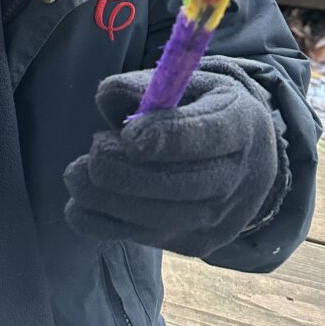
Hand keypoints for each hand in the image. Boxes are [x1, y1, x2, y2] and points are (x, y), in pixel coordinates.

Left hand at [64, 64, 283, 256]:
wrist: (248, 159)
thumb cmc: (201, 109)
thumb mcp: (185, 82)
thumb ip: (144, 85)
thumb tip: (106, 97)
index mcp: (239, 122)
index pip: (208, 134)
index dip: (167, 138)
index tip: (128, 137)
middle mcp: (238, 176)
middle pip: (182, 184)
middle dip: (128, 171)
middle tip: (94, 150)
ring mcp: (220, 218)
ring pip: (160, 218)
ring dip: (109, 199)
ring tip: (76, 175)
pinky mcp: (195, 243)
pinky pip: (146, 238)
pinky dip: (105, 225)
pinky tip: (79, 206)